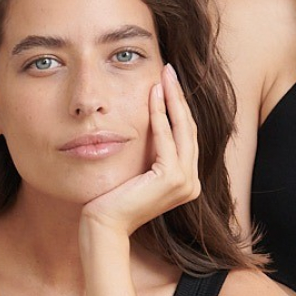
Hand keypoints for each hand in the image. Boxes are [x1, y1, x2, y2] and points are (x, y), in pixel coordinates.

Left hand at [79, 65, 203, 242]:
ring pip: (182, 129)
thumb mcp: (136, 170)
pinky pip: (167, 139)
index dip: (178, 106)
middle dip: (179, 97)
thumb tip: (148, 119)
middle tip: (169, 70)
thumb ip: (149, 151)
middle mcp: (191, 183)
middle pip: (189, 129)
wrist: (104, 225)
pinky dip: (160, 115)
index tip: (168, 82)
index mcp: (186, 181)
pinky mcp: (172, 179)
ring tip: (164, 76)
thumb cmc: (113, 199)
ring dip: (172, 99)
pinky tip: (152, 96)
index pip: (185, 135)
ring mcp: (185, 182)